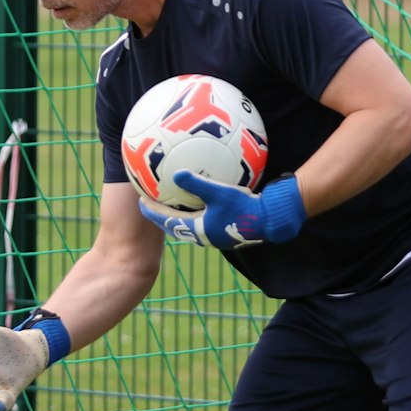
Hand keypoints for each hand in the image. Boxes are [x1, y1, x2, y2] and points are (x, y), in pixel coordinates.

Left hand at [139, 172, 306, 249]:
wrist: (270, 221)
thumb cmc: (244, 207)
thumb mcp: (219, 192)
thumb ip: (197, 184)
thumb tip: (176, 174)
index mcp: (199, 230)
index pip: (168, 222)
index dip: (153, 213)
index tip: (140, 204)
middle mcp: (206, 237)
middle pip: (177, 228)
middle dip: (163, 218)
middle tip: (151, 207)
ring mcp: (218, 236)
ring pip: (191, 227)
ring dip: (180, 218)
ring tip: (173, 207)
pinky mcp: (228, 232)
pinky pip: (205, 223)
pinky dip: (197, 214)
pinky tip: (204, 203)